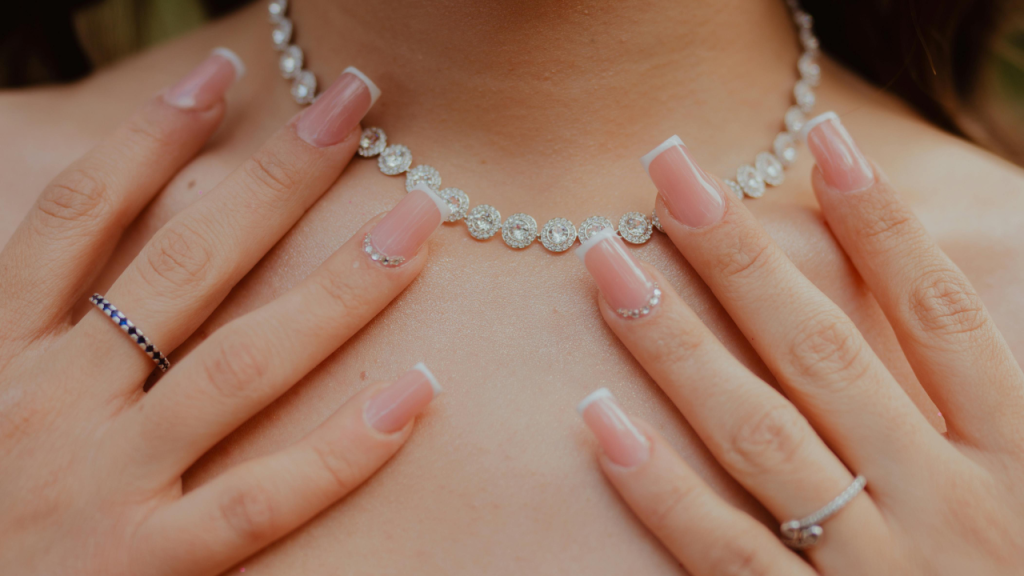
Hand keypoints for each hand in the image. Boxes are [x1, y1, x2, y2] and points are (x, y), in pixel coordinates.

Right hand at [0, 50, 447, 574]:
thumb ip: (31, 324)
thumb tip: (94, 258)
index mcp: (2, 356)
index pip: (82, 218)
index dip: (151, 137)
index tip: (224, 74)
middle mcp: (57, 404)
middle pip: (183, 267)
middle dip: (274, 180)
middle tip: (353, 108)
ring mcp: (103, 484)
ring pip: (241, 364)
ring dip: (338, 287)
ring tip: (415, 222)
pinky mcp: (142, 566)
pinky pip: (258, 500)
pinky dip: (339, 450)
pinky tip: (416, 393)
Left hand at [574, 113, 1023, 573]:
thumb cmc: (1011, 574)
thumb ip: (978, 406)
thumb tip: (925, 302)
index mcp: (1015, 464)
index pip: (939, 320)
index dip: (886, 228)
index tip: (823, 142)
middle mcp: (943, 506)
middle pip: (828, 356)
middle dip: (743, 256)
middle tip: (669, 172)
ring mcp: (875, 573)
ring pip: (762, 437)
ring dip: (679, 344)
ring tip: (610, 262)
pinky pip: (722, 552)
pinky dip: (659, 486)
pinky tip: (598, 417)